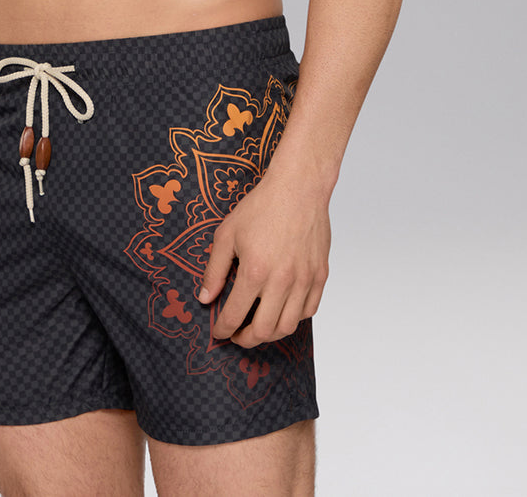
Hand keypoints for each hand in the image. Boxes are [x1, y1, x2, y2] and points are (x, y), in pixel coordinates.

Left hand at [197, 162, 329, 347]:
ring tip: (259, 327)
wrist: (299, 187)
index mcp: (255, 271)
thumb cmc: (262, 206)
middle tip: (238, 335)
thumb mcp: (227, 234)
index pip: (235, 315)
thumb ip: (214, 270)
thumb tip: (205, 299)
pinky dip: (294, 318)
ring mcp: (305, 280)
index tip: (219, 331)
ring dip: (270, 334)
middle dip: (246, 339)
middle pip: (264, 331)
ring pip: (288, 326)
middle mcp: (282, 281)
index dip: (223, 329)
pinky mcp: (320, 275)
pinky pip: (309, 310)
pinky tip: (282, 310)